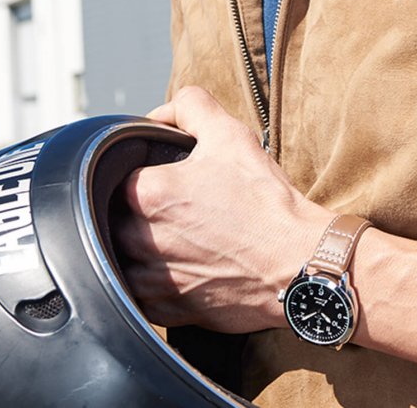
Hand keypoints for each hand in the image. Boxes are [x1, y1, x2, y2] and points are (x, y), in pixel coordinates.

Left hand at [114, 86, 333, 331]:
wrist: (298, 263)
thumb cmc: (266, 205)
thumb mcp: (232, 136)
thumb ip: (192, 106)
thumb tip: (164, 111)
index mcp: (147, 193)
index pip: (121, 174)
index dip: (146, 174)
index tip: (171, 181)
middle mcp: (140, 239)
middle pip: (118, 216)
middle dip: (143, 210)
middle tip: (182, 208)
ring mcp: (151, 280)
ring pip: (124, 256)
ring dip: (145, 246)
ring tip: (183, 238)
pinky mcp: (166, 310)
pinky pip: (141, 292)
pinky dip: (155, 280)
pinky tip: (184, 266)